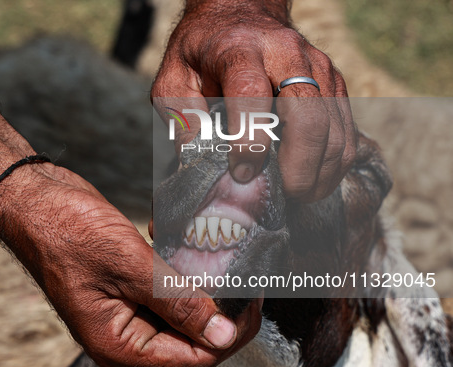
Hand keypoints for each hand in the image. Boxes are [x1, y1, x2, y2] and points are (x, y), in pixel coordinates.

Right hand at [0, 162, 261, 366]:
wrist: (33, 200)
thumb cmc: (65, 231)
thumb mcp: (130, 266)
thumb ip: (178, 303)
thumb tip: (222, 334)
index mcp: (118, 343)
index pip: (192, 356)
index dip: (228, 334)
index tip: (252, 303)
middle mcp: (122, 334)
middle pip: (188, 336)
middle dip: (217, 308)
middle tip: (241, 276)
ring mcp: (122, 310)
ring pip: (177, 310)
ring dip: (197, 284)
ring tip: (213, 255)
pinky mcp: (123, 286)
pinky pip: (162, 289)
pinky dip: (175, 269)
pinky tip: (172, 241)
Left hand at [152, 0, 356, 201]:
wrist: (241, 14)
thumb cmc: (203, 52)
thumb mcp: (174, 77)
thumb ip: (180, 117)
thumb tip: (194, 165)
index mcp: (238, 49)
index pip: (251, 94)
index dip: (249, 140)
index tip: (242, 173)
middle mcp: (286, 53)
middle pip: (308, 115)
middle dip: (298, 167)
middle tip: (282, 194)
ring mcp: (318, 67)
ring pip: (334, 129)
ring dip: (320, 172)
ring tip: (297, 195)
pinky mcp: (335, 83)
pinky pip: (346, 131)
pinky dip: (334, 164)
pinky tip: (312, 180)